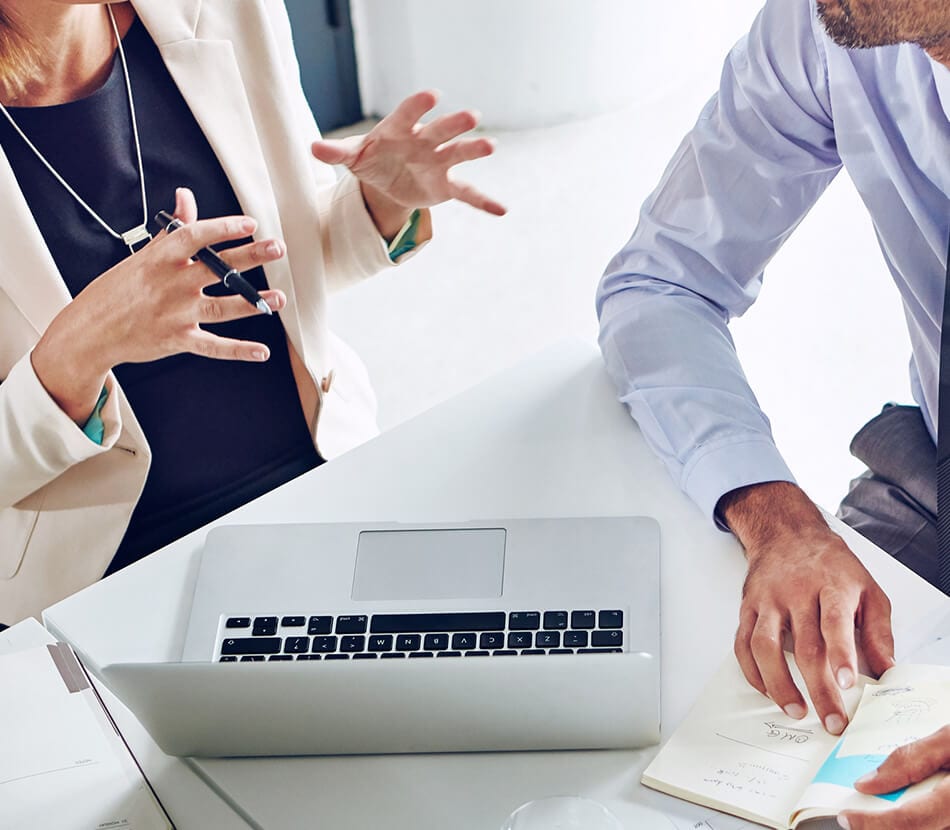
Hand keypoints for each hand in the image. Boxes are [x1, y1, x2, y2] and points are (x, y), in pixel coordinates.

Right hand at [31, 188, 286, 423]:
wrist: (90, 330)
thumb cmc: (119, 289)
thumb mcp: (143, 255)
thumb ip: (174, 229)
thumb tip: (186, 196)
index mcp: (162, 259)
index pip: (196, 236)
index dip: (224, 228)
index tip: (250, 224)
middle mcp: (172, 285)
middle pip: (218, 269)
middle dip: (250, 257)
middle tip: (277, 248)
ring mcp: (177, 314)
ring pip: (223, 307)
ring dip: (253, 302)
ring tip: (280, 298)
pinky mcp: (179, 340)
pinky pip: (213, 346)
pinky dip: (238, 350)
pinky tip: (262, 351)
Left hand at [310, 89, 505, 239]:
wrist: (387, 177)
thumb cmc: (371, 157)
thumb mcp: (352, 156)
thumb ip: (336, 151)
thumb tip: (313, 148)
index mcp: (400, 129)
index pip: (408, 114)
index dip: (418, 107)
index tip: (431, 96)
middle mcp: (425, 142)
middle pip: (441, 130)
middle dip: (454, 125)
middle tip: (472, 117)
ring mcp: (438, 163)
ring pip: (458, 155)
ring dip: (474, 151)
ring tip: (491, 146)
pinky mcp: (445, 186)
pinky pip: (467, 194)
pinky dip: (484, 202)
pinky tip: (502, 210)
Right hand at [722, 482, 894, 734]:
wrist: (785, 533)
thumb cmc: (830, 564)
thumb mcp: (868, 588)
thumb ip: (879, 629)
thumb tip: (886, 668)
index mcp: (831, 586)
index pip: (834, 622)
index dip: (840, 654)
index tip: (845, 684)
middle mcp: (796, 593)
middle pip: (804, 646)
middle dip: (818, 689)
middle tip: (831, 720)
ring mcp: (767, 600)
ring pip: (765, 646)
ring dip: (779, 684)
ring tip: (795, 710)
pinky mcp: (747, 607)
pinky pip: (742, 644)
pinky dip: (752, 672)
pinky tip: (767, 690)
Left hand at [839, 727, 949, 828]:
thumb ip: (912, 759)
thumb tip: (870, 782)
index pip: (911, 821)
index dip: (874, 823)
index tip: (846, 818)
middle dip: (885, 828)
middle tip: (859, 819)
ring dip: (903, 826)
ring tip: (880, 814)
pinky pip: (938, 826)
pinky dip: (923, 823)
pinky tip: (910, 811)